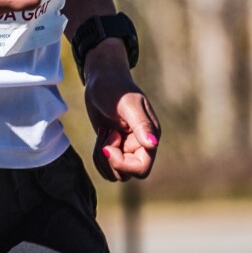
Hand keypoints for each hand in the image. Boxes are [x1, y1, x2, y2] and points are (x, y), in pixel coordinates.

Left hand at [83, 42, 160, 182]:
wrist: (102, 78)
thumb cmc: (116, 87)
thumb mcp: (128, 104)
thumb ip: (141, 125)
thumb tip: (152, 145)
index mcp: (149, 137)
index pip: (141, 169)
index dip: (122, 165)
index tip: (108, 147)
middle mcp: (140, 146)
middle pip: (126, 174)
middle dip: (110, 159)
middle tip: (106, 133)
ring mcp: (126, 148)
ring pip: (115, 173)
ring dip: (102, 158)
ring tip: (103, 133)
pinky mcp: (114, 146)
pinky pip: (106, 166)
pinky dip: (98, 157)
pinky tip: (100, 136)